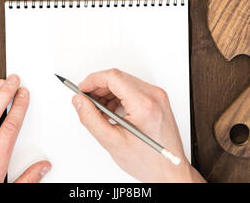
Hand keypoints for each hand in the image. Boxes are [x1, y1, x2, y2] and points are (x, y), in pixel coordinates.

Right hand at [72, 69, 204, 182]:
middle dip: (98, 87)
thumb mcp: (112, 142)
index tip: (82, 89)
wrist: (169, 171)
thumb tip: (79, 101)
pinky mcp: (157, 100)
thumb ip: (91, 118)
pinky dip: (119, 96)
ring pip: (125, 82)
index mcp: (144, 104)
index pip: (113, 77)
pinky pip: (133, 89)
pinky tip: (111, 111)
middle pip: (118, 78)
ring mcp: (158, 96)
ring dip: (108, 92)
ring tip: (99, 111)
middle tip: (87, 101)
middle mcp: (154, 95)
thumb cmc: (148, 161)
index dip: (93, 80)